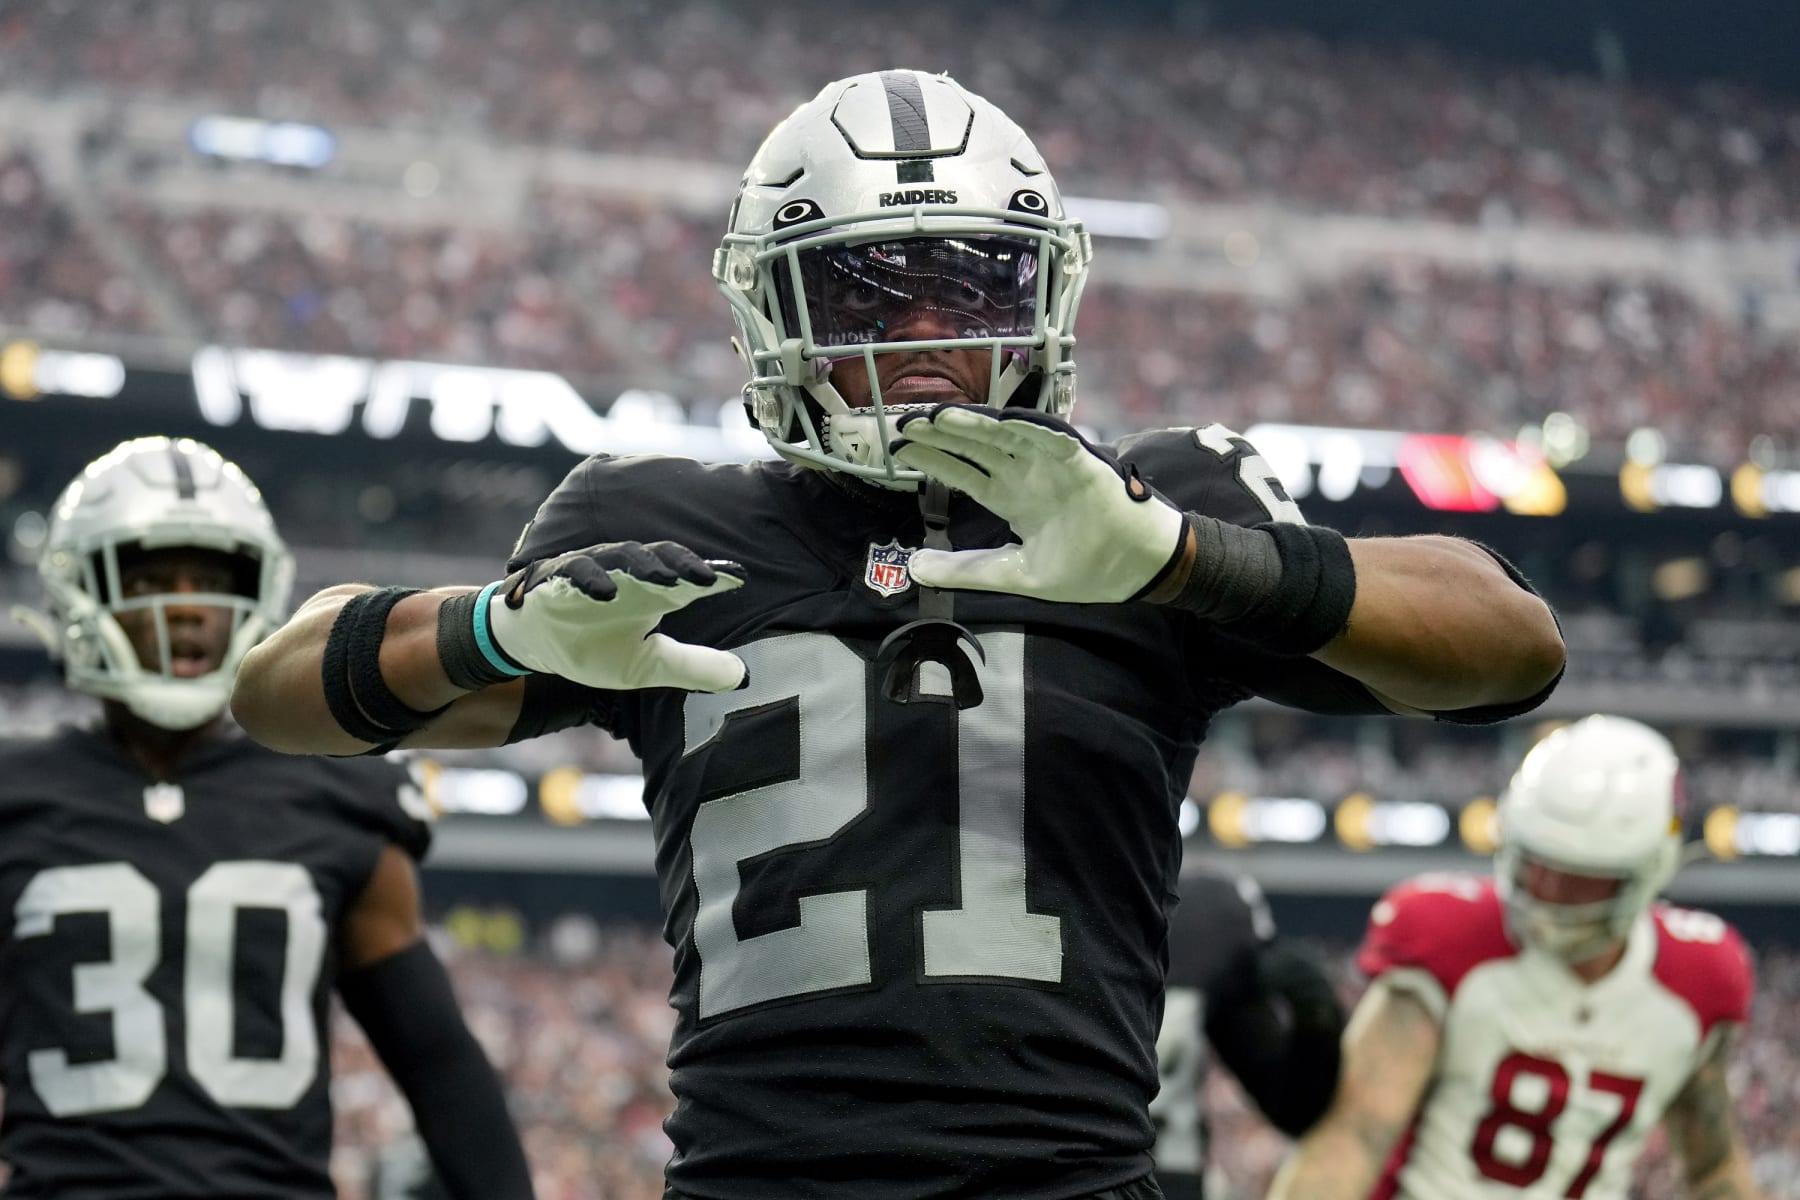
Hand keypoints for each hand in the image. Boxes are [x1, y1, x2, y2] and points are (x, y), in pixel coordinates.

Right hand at [486, 541, 747, 691]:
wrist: (536, 646)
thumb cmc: (595, 646)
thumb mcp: (648, 664)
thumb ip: (692, 667)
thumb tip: (742, 676)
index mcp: (653, 593)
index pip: (688, 579)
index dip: (713, 577)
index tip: (740, 579)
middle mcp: (628, 577)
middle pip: (661, 559)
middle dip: (684, 565)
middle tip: (707, 578)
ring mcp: (594, 572)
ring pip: (622, 557)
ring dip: (644, 566)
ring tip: (666, 580)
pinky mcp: (559, 578)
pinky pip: (576, 570)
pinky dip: (590, 578)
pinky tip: (606, 593)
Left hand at [891, 406, 1183, 602]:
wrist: (1135, 570)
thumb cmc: (1083, 569)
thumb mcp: (1012, 574)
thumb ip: (965, 569)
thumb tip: (914, 568)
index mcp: (1011, 498)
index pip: (963, 471)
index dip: (933, 459)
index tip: (899, 448)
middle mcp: (1026, 475)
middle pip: (977, 446)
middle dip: (942, 434)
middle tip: (905, 422)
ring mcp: (1052, 467)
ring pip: (1007, 436)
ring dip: (975, 424)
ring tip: (940, 415)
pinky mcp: (1082, 464)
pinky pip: (1054, 440)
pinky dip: (1031, 428)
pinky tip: (1002, 419)